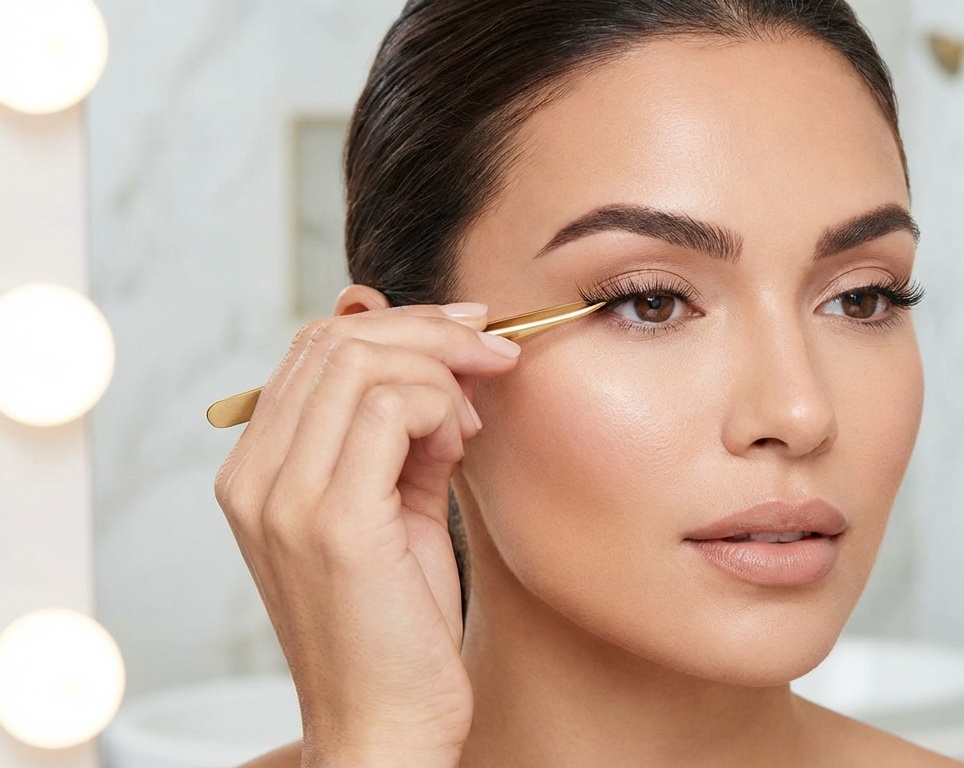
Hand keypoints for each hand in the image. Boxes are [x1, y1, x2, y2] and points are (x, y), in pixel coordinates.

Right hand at [214, 303, 519, 766]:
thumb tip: (444, 369)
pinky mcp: (331, 521)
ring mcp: (283, 499)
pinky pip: (388, 407)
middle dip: (429, 330)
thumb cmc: (398, 629)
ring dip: (441, 370)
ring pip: (361, 361)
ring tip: (471, 423)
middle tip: (492, 352)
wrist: (387, 726)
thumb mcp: (396, 511)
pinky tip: (461, 446)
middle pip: (334, 340)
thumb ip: (404, 439)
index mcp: (257, 474)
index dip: (398, 323)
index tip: (469, 333)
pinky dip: (439, 406)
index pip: (314, 349)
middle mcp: (253, 479)